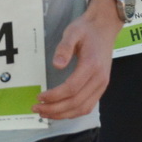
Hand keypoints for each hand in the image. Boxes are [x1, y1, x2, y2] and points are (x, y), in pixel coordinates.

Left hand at [35, 0, 116, 119]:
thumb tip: (57, 65)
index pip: (71, 88)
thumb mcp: (73, 32)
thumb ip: (64, 47)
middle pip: (76, 102)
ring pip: (83, 108)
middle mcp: (99, 79)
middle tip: (36, 108)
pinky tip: (61, 112)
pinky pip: (88, 106)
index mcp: (92, 66)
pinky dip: (73, 113)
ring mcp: (102, 85)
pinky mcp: (101, 87)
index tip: (39, 96)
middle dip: (54, 109)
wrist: (105, 27)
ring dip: (63, 114)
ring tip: (45, 113)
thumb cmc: (87, 29)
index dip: (54, 96)